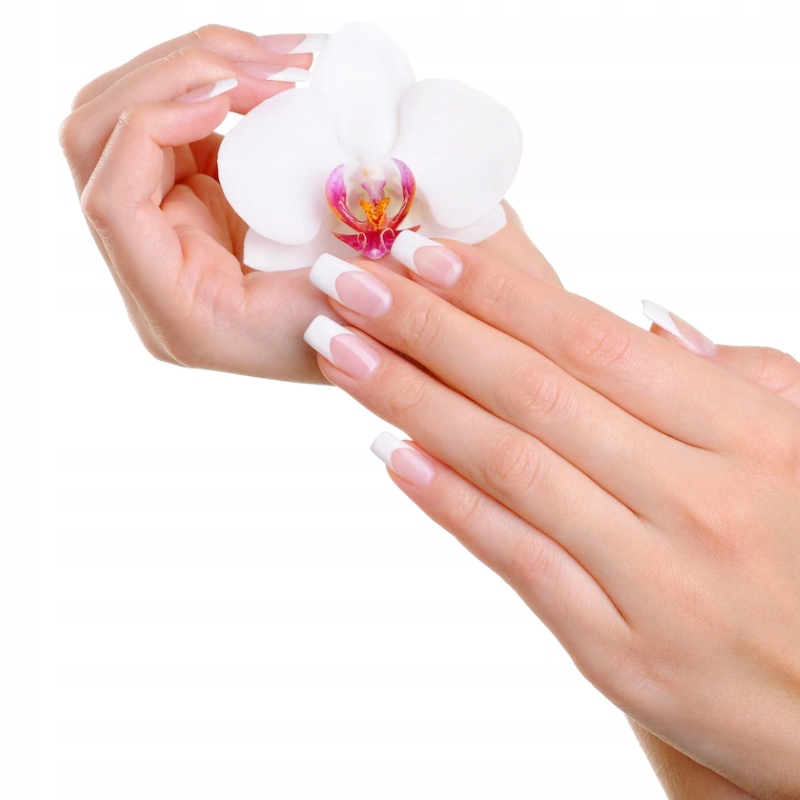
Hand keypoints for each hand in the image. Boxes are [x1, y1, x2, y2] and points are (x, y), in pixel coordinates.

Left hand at [59, 29, 554, 382]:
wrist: (365, 342)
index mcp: (176, 309)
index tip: (232, 95)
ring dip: (194, 70)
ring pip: (124, 116)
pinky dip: (216, 84)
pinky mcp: (185, 197)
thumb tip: (337, 144)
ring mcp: (163, 228)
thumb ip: (324, 218)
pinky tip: (272, 75)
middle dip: (173, 77)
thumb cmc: (366, 331)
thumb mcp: (352, 289)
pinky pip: (172, 118)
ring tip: (276, 60)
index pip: (113, 201)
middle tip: (262, 61)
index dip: (156, 125)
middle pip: (95, 142)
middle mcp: (151, 270)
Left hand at [301, 236, 799, 798]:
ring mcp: (651, 579)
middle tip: (347, 282)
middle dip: (427, 327)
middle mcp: (694, 497)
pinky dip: (450, 503)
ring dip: (414, 400)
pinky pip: (518, 561)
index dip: (499, 293)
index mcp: (744, 433)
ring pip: (512, 466)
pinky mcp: (616, 650)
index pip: (594, 342)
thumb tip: (649, 317)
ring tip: (341, 352)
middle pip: (534, 392)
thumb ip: (736, 378)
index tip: (423, 252)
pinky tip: (391, 453)